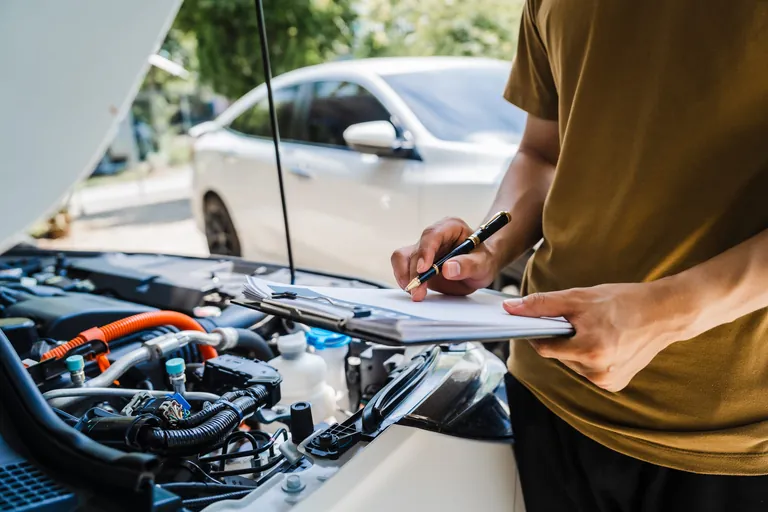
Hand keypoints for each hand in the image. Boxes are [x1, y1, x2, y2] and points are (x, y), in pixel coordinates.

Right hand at [391, 217, 498, 300]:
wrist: (480, 267)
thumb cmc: (483, 260)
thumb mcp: (483, 263)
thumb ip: (469, 265)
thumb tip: (448, 269)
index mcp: (450, 227)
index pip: (432, 235)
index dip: (425, 251)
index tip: (424, 269)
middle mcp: (433, 236)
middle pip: (415, 249)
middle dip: (415, 272)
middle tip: (419, 291)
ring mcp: (423, 249)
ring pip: (402, 257)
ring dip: (405, 276)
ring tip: (416, 293)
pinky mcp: (417, 263)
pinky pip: (403, 268)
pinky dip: (405, 280)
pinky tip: (415, 290)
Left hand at [503, 281, 691, 391]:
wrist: (664, 313)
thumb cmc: (622, 302)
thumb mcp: (578, 298)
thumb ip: (542, 305)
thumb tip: (511, 309)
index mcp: (590, 351)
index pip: (544, 348)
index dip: (539, 333)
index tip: (541, 321)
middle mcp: (599, 373)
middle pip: (559, 356)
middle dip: (563, 339)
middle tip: (582, 321)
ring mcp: (608, 382)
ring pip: (572, 364)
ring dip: (576, 349)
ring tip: (598, 330)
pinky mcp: (616, 385)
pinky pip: (588, 370)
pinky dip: (589, 357)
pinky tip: (606, 343)